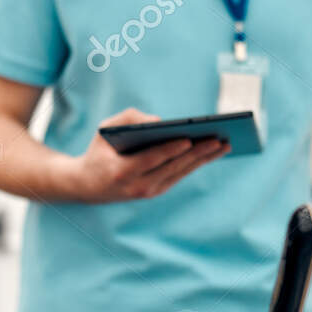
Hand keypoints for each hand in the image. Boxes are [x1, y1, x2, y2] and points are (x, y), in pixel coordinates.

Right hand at [60, 108, 227, 202]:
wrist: (86, 186)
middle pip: (174, 167)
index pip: (152, 159)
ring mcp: (149, 192)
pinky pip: (180, 175)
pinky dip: (197, 163)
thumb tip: (159, 122)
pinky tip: (212, 153)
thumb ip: (128, 119)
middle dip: (198, 153)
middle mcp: (138, 185)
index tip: (189, 139)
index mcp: (123, 171)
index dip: (171, 150)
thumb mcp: (104, 130)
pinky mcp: (156, 192)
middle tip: (220, 140)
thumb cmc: (99, 151)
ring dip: (204, 160)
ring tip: (225, 145)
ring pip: (182, 173)